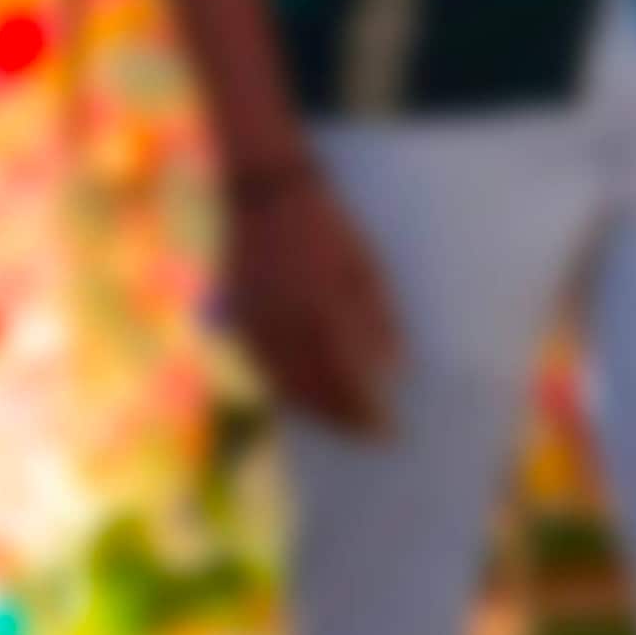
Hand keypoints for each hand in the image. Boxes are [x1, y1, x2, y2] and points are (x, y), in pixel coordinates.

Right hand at [227, 166, 401, 436]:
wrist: (268, 199)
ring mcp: (258, 327)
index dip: (367, 413)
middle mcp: (287, 327)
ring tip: (342, 424)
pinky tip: (306, 397)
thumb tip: (395, 369)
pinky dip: (286, 392)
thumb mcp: (367, 265)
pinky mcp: (240, 324)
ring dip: (315, 413)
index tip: (389, 431)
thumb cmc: (327, 227)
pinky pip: (264, 371)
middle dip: (344, 420)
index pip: (347, 382)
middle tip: (368, 435)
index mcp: (323, 312)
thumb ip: (380, 318)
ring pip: (286, 388)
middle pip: (316, 393)